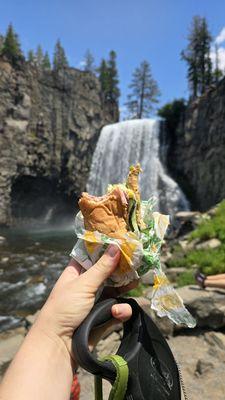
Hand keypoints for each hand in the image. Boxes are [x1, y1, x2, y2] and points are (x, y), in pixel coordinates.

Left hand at [35, 245, 136, 362]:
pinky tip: (118, 312)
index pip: (92, 254)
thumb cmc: (64, 309)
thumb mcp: (83, 284)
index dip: (106, 247)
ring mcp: (97, 300)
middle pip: (109, 271)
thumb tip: (116, 246)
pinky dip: (122, 309)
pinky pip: (119, 308)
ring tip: (136, 281)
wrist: (60, 346)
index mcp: (77, 272)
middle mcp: (88, 284)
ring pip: (117, 289)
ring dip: (126, 287)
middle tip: (138, 260)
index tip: (123, 240)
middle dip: (122, 268)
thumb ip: (102, 267)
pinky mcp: (105, 316)